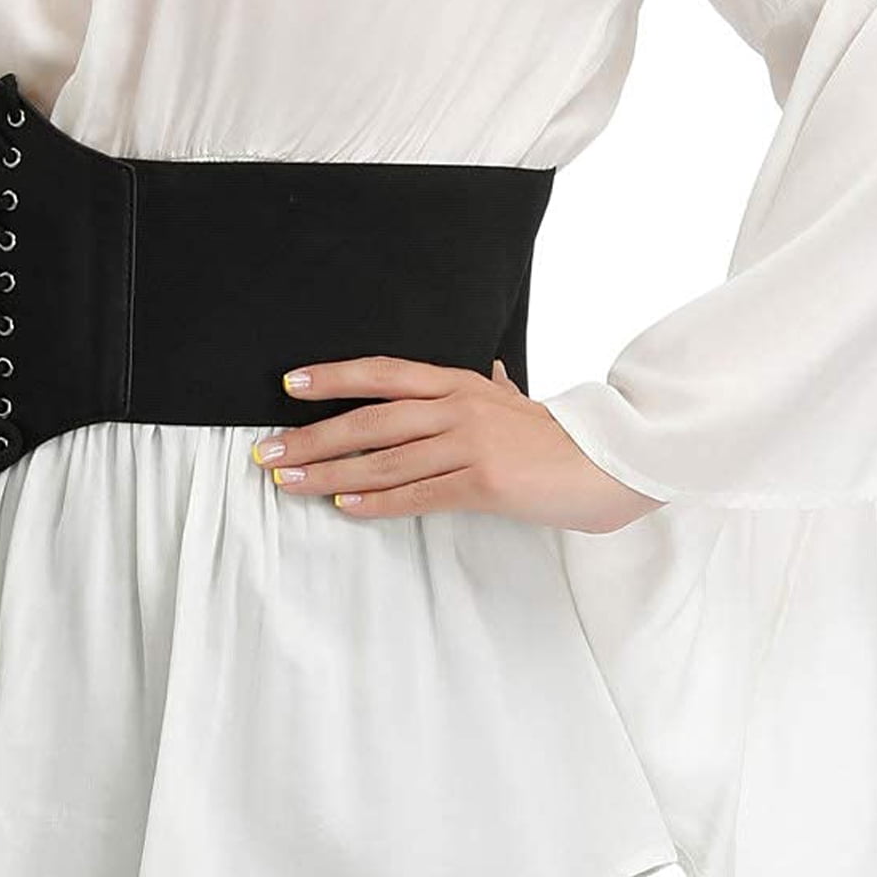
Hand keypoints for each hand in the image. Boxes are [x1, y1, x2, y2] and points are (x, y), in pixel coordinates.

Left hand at [249, 355, 665, 534]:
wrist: (611, 464)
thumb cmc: (560, 438)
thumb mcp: (520, 402)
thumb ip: (495, 388)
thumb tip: (491, 369)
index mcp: (460, 383)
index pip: (383, 373)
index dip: (334, 377)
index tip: (289, 385)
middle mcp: (458, 406)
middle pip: (370, 418)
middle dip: (311, 436)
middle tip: (266, 452)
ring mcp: (471, 443)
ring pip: (384, 459)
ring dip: (329, 473)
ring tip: (289, 483)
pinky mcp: (484, 482)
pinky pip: (418, 494)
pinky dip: (377, 501)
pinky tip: (345, 506)